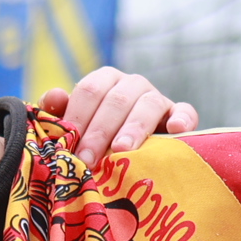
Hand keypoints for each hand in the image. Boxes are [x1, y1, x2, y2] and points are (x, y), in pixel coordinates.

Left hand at [41, 69, 198, 165]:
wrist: (125, 153)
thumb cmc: (92, 138)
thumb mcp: (73, 126)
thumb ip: (58, 113)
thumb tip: (55, 97)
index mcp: (104, 81)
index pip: (90, 90)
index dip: (77, 117)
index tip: (68, 146)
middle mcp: (131, 84)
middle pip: (117, 100)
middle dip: (100, 131)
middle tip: (88, 159)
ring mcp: (157, 98)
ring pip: (148, 104)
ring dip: (134, 127)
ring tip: (122, 149)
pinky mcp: (179, 115)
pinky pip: (185, 111)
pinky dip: (182, 118)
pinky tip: (174, 130)